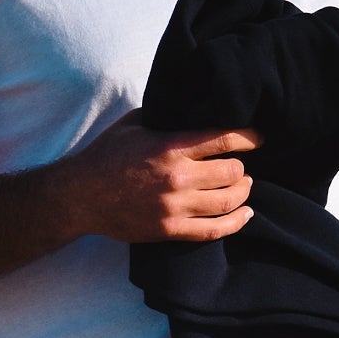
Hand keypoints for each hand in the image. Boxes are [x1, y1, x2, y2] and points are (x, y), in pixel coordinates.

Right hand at [58, 110, 260, 243]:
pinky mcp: (170, 231)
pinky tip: (245, 214)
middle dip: (242, 167)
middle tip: (241, 165)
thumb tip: (195, 106)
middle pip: (233, 172)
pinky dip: (236, 222)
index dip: (249, 137)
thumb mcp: (135, 123)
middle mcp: (176, 177)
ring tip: (243, 186)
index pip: (225, 138)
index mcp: (170, 146)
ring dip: (243, 192)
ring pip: (229, 201)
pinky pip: (215, 230)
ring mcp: (174, 207)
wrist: (80, 196)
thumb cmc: (107, 154)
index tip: (258, 138)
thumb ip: (168, 116)